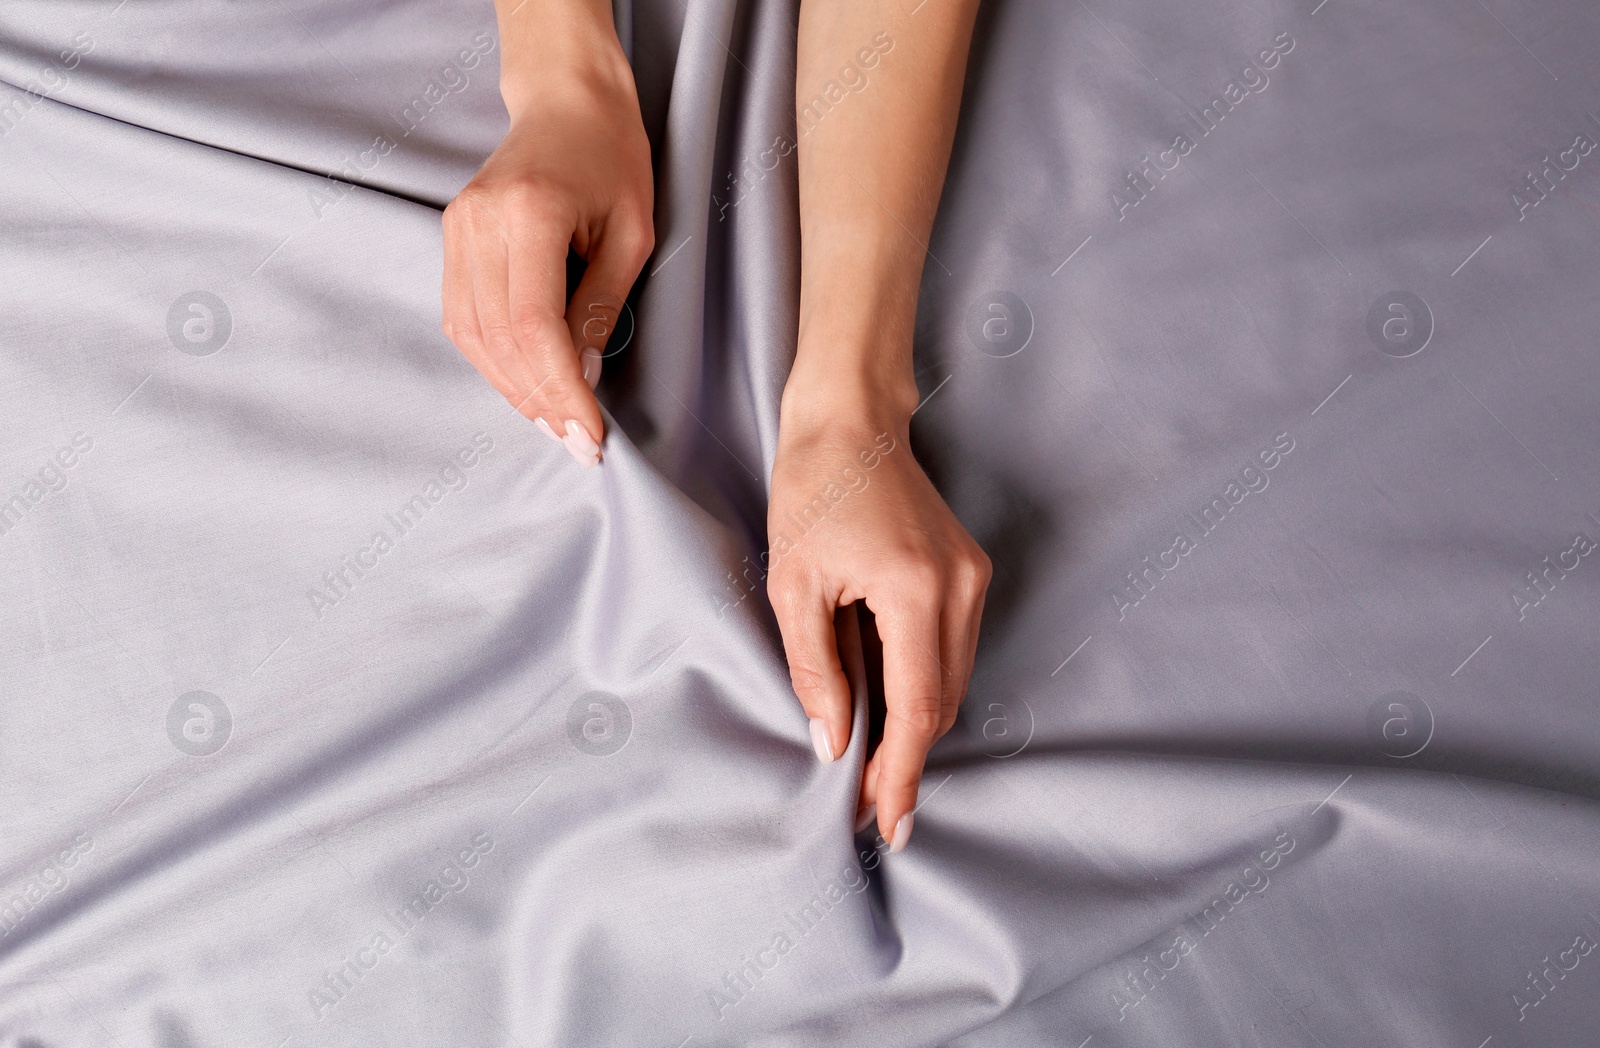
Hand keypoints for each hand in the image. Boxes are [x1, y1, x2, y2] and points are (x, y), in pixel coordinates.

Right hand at [441, 21, 652, 466]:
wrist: (567, 101)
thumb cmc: (613, 159)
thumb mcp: (632, 233)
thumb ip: (603, 307)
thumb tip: (582, 378)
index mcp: (528, 214)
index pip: (534, 328)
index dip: (560, 391)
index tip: (589, 436)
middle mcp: (478, 223)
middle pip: (498, 341)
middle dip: (539, 402)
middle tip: (577, 444)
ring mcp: (456, 229)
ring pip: (472, 338)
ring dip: (513, 389)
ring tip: (557, 423)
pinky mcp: (451, 238)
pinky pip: (463, 319)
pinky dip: (495, 361)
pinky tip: (530, 385)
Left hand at [767, 387, 990, 851]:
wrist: (850, 421)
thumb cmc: (811, 490)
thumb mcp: (794, 585)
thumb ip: (815, 669)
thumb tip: (834, 742)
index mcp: (915, 590)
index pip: (917, 707)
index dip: (899, 772)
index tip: (885, 823)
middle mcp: (961, 588)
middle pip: (942, 704)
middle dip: (904, 760)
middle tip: (865, 806)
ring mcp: (975, 578)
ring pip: (953, 682)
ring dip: (915, 727)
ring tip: (871, 768)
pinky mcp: (972, 572)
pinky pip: (952, 651)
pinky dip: (923, 688)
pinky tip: (888, 709)